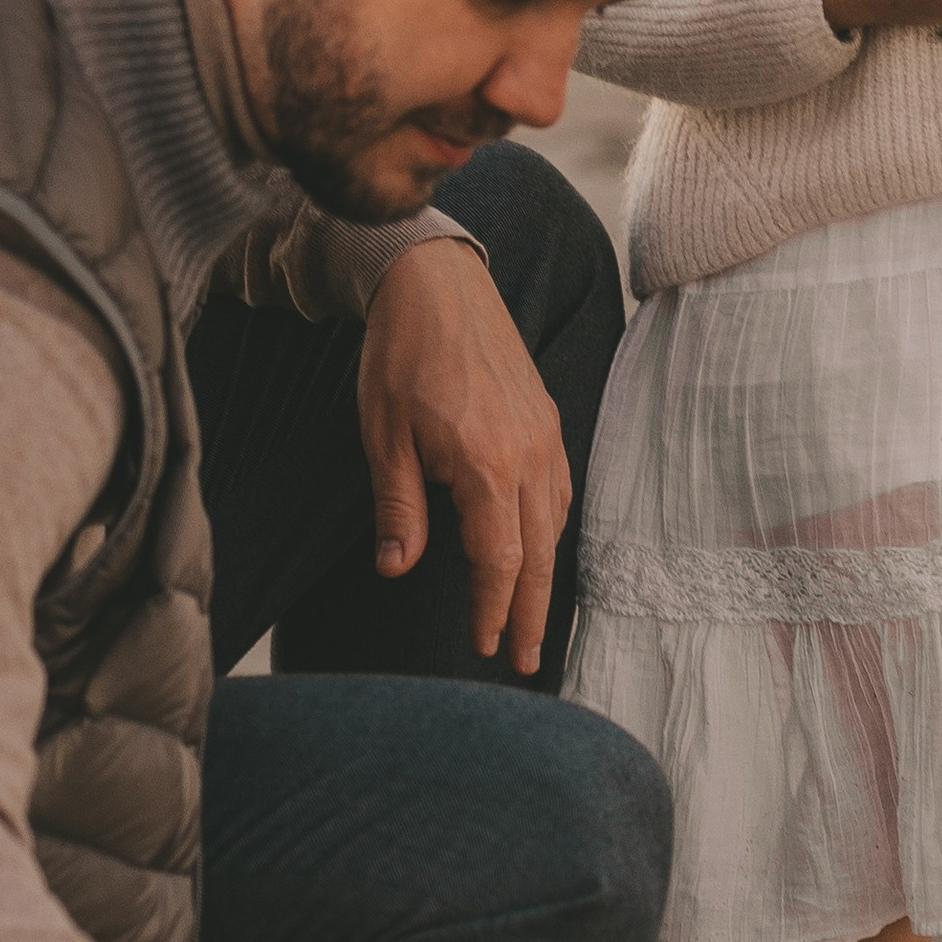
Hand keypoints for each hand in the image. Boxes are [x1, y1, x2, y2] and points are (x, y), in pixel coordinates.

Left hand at [358, 236, 569, 674]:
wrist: (434, 280)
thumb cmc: (400, 353)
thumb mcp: (383, 436)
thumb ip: (398, 508)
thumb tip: (397, 568)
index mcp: (487, 463)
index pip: (500, 560)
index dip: (493, 610)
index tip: (484, 646)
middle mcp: (528, 453)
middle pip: (538, 554)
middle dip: (532, 613)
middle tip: (525, 661)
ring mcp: (544, 435)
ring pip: (553, 523)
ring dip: (542, 575)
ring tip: (530, 617)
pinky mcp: (546, 419)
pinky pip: (558, 489)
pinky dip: (549, 528)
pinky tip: (535, 546)